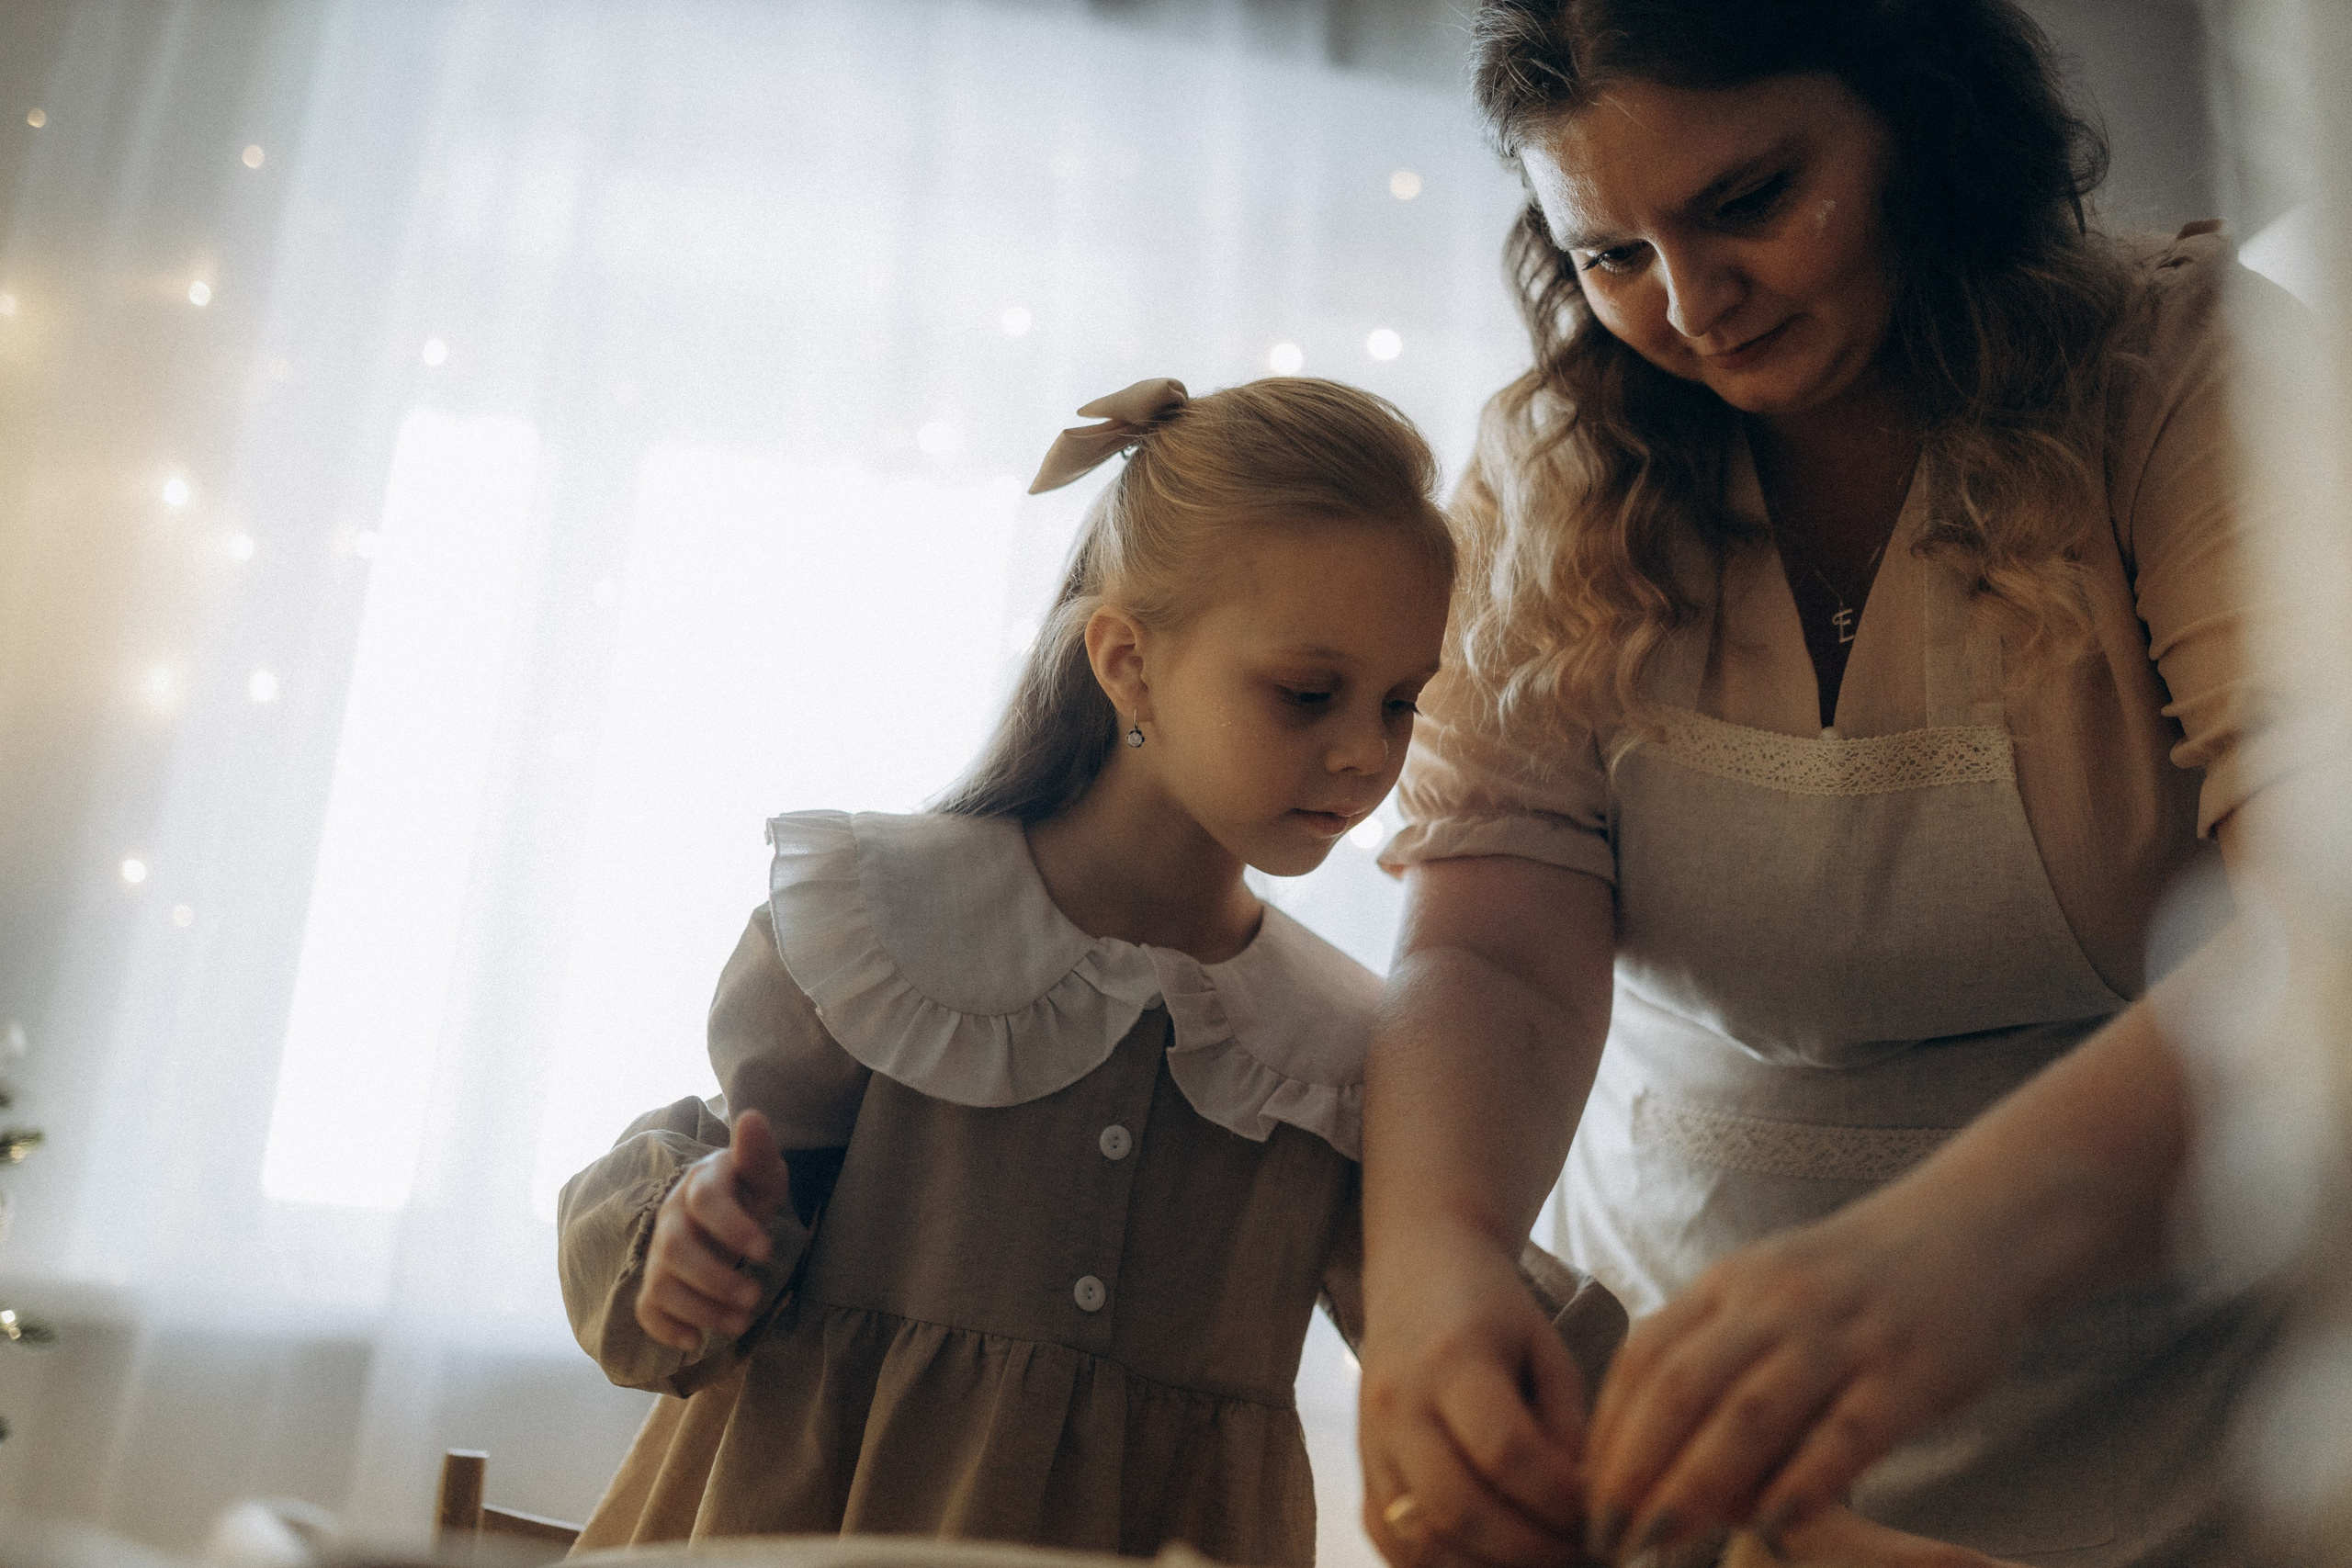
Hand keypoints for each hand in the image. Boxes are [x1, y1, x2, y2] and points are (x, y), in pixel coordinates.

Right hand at [635, 1108, 793, 1351]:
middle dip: (715, 1278)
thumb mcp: (760, 1173)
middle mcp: (672, 1219)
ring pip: (662, 1283)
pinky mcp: (655, 1284)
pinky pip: (646, 1309)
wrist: (717, 1212)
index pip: (705, 1202)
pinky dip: (666, 1328)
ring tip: (740, 1323)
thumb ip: (757, 1153)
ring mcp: (659, 1254)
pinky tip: (695, 1340)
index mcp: (700, 1185)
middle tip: (755, 1298)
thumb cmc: (744, 1192)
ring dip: (700, 1308)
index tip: (767, 1251)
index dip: (733, 1227)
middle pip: (677, 1250)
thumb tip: (753, 1117)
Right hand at [1359, 1226, 1594, 1567]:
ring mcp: (1371, 1441)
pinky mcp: (1362, 1469)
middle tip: (1581, 1552)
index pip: (1506, 1453)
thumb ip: (1564, 1427)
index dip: (1560, 1499)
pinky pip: (1391, 1542)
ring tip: (1541, 1559)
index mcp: (1453, 1360)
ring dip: (1488, 1565)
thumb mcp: (1545, 1347)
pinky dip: (1440, 1565)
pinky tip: (1487, 1557)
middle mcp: (1399, 1404)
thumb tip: (1585, 1509)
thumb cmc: (1492, 1307)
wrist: (1415, 1271)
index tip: (1601, 1511)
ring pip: (1422, 1538)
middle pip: (1459, 1508)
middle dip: (1530, 1549)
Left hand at [1583, 1190, 2024, 1560]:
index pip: (1644, 1357)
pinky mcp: (1910, 1373)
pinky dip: (1803, 1483)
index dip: (1607, 1429)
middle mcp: (1775, 1303)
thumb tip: (1643, 1445)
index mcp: (1730, 1283)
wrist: (1976, 1228)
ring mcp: (1843, 1336)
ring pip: (1750, 1414)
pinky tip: (1771, 1527)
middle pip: (1682, 1390)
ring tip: (1661, 1543)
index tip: (1581, 1492)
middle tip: (1604, 1535)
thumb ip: (1713, 1351)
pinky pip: (1847, 1434)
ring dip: (1698, 1486)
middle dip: (1633, 1469)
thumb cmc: (1855, 1280)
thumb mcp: (1767, 1291)